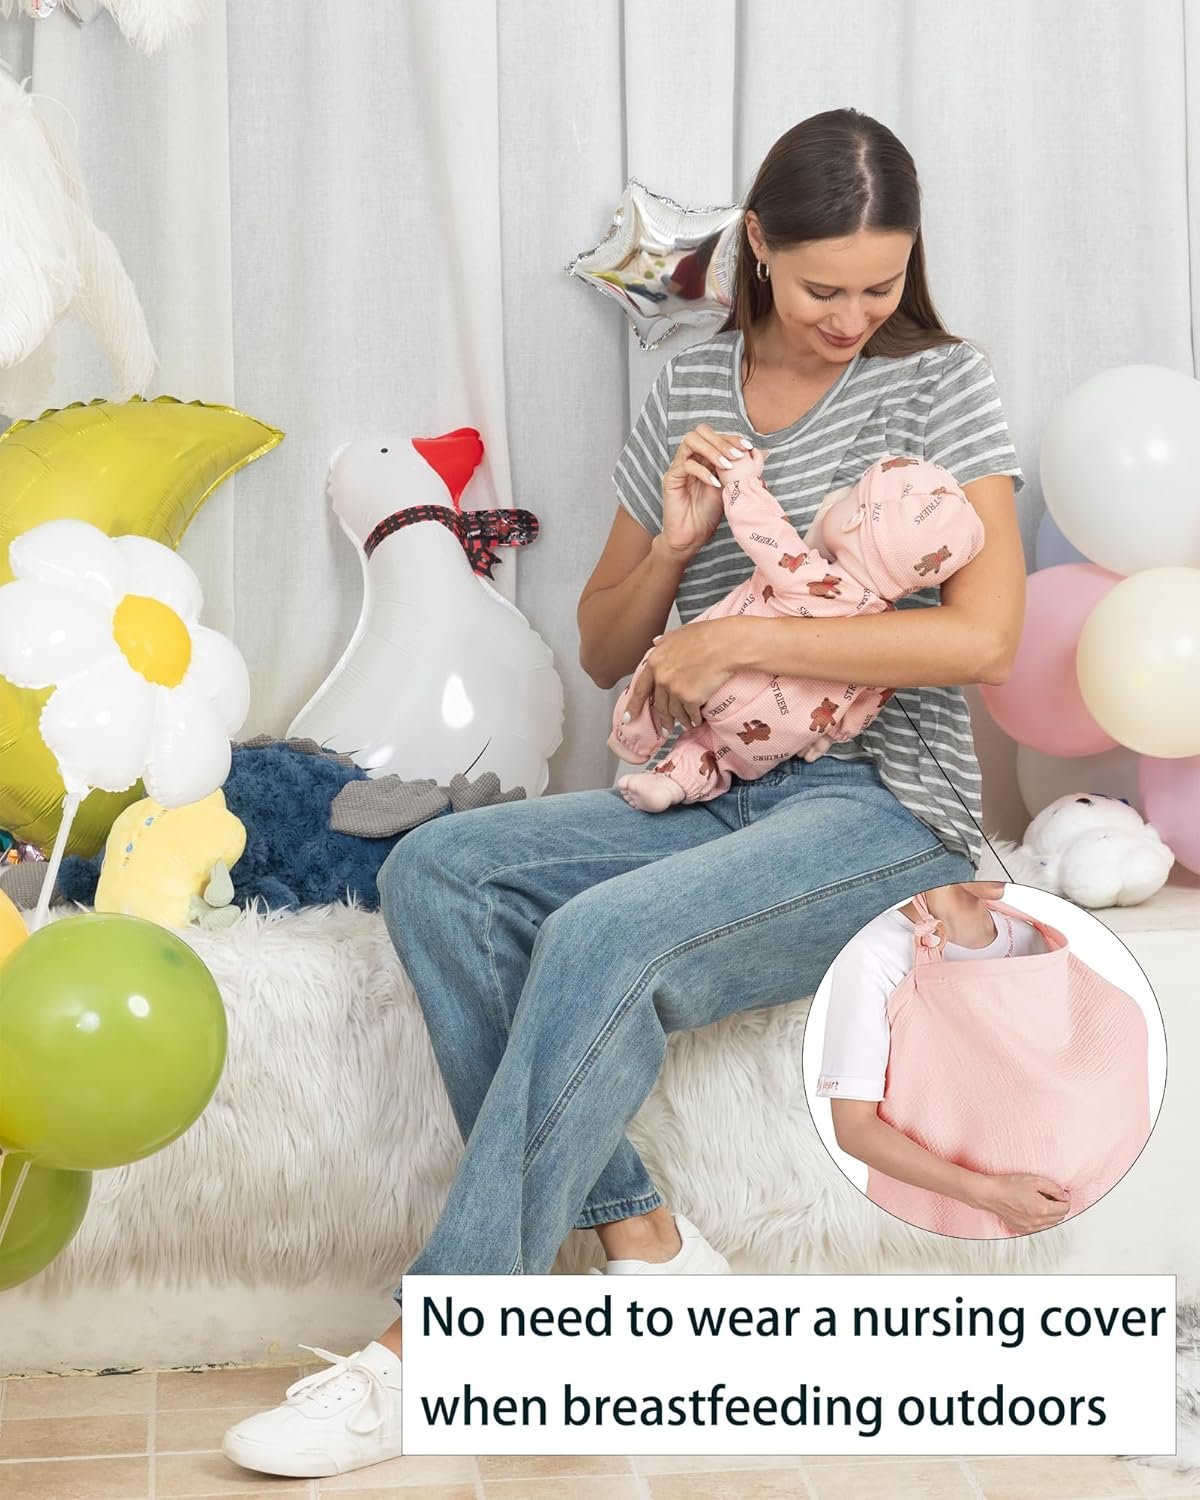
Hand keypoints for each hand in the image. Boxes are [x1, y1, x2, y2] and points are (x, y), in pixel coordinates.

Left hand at [623, 619, 740, 738]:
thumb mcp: (679, 633)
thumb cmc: (707, 635)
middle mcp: (661, 678)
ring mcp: (675, 690)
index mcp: (656, 661)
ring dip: (681, 720)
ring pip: (674, 712)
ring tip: (686, 723)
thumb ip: (665, 641)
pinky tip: (697, 720)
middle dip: (663, 719)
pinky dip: (694, 719)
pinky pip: (690, 715)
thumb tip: (657, 642)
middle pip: (659, 705)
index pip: (640, 689)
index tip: (630, 717)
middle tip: (665, 727)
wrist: (726, 645)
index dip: (634, 705)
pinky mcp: (690, 699)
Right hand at [660, 424, 755, 559]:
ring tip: (727, 467)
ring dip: (712, 451)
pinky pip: (686, 465)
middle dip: (722, 441)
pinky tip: (716, 484)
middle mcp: (690, 458)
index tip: (747, 447)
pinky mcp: (671, 479)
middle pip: (701, 432)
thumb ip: (743, 468)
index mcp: (703, 457)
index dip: (731, 438)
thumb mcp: (731, 487)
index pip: (715, 435)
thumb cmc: (709, 513)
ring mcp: (679, 467)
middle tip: (737, 456)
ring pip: (690, 442)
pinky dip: (704, 472)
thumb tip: (764, 452)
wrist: (692, 536)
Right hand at [969, 1173, 1070, 1234]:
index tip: (1062, 1194)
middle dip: (1060, 1207)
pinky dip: (1042, 1221)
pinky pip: (1040, 1229)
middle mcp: (1037, 1221)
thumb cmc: (1009, 1185)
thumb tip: (1064, 1196)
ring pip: (1051, 1224)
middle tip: (1052, 1196)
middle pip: (1060, 1217)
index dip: (1066, 1199)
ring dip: (1052, 1215)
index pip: (1065, 1208)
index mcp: (1042, 1209)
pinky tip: (1034, 1211)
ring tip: (1042, 1203)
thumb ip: (1054, 1188)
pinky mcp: (1023, 1230)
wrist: (991, 1194)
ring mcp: (1030, 1228)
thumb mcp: (1035, 1180)